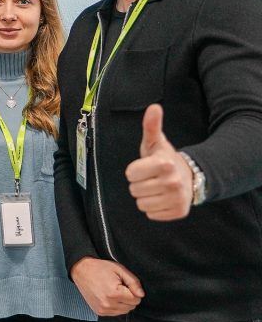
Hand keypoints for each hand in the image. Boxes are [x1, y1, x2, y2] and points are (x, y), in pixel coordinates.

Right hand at [70, 256, 143, 315]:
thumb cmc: (100, 268)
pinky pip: (115, 313)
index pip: (136, 299)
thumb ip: (133, 282)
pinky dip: (115, 306)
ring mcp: (103, 309)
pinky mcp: (99, 312)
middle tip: (119, 287)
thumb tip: (141, 294)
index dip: (133, 290)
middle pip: (131, 306)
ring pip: (124, 311)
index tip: (125, 284)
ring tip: (113, 291)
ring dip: (123, 303)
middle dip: (128, 297)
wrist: (81, 271)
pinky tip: (109, 297)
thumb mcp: (119, 270)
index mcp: (114, 293)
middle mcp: (108, 304)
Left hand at [125, 104, 193, 220]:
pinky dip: (154, 208)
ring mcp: (177, 198)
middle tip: (152, 178)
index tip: (146, 167)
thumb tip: (154, 107)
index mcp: (164, 164)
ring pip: (141, 204)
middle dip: (140, 184)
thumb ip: (151, 126)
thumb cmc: (164, 159)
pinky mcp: (179, 211)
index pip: (130, 174)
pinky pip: (151, 214)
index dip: (135, 170)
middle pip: (134, 190)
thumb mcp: (155, 143)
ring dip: (145, 197)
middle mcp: (172, 182)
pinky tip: (163, 197)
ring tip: (157, 187)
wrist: (190, 176)